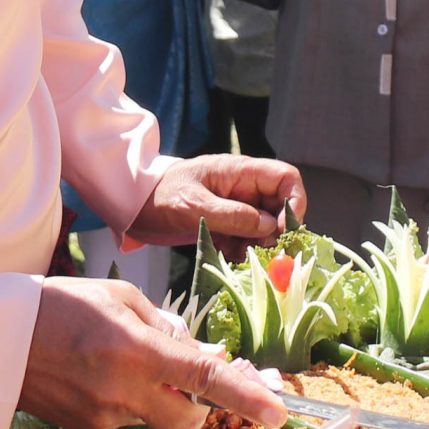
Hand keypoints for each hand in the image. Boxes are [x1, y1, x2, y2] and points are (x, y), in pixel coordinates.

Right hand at [20, 276, 286, 428]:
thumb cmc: (57, 305)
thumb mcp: (118, 298)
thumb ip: (164, 325)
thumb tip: (197, 352)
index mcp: (135, 349)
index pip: (203, 379)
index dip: (244, 396)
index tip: (275, 410)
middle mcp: (123, 390)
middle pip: (188, 420)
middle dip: (199, 407)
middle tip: (184, 377)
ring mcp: (103, 416)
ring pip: (154, 418)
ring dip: (155, 397)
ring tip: (118, 361)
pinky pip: (124, 420)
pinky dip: (125, 400)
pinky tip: (95, 374)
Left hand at [127, 153, 305, 249]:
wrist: (134, 207)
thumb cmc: (161, 196)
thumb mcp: (195, 206)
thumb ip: (232, 215)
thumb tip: (270, 227)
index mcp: (241, 172)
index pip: (286, 179)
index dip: (294, 203)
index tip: (283, 230)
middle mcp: (245, 189)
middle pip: (281, 207)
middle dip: (276, 232)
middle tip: (261, 252)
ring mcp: (237, 208)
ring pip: (267, 228)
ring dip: (259, 246)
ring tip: (238, 255)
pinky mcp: (227, 226)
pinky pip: (248, 240)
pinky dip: (243, 252)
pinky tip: (228, 256)